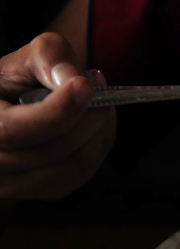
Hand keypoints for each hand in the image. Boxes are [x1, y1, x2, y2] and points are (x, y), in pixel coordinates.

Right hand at [0, 33, 114, 199]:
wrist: (19, 104)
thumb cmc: (20, 80)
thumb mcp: (28, 57)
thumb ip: (48, 56)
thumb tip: (73, 80)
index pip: (12, 132)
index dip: (54, 112)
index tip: (83, 85)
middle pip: (51, 150)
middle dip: (86, 114)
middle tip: (96, 83)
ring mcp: (14, 186)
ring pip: (74, 165)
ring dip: (98, 129)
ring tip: (97, 100)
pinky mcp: (46, 191)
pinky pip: (84, 173)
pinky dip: (98, 144)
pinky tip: (93, 122)